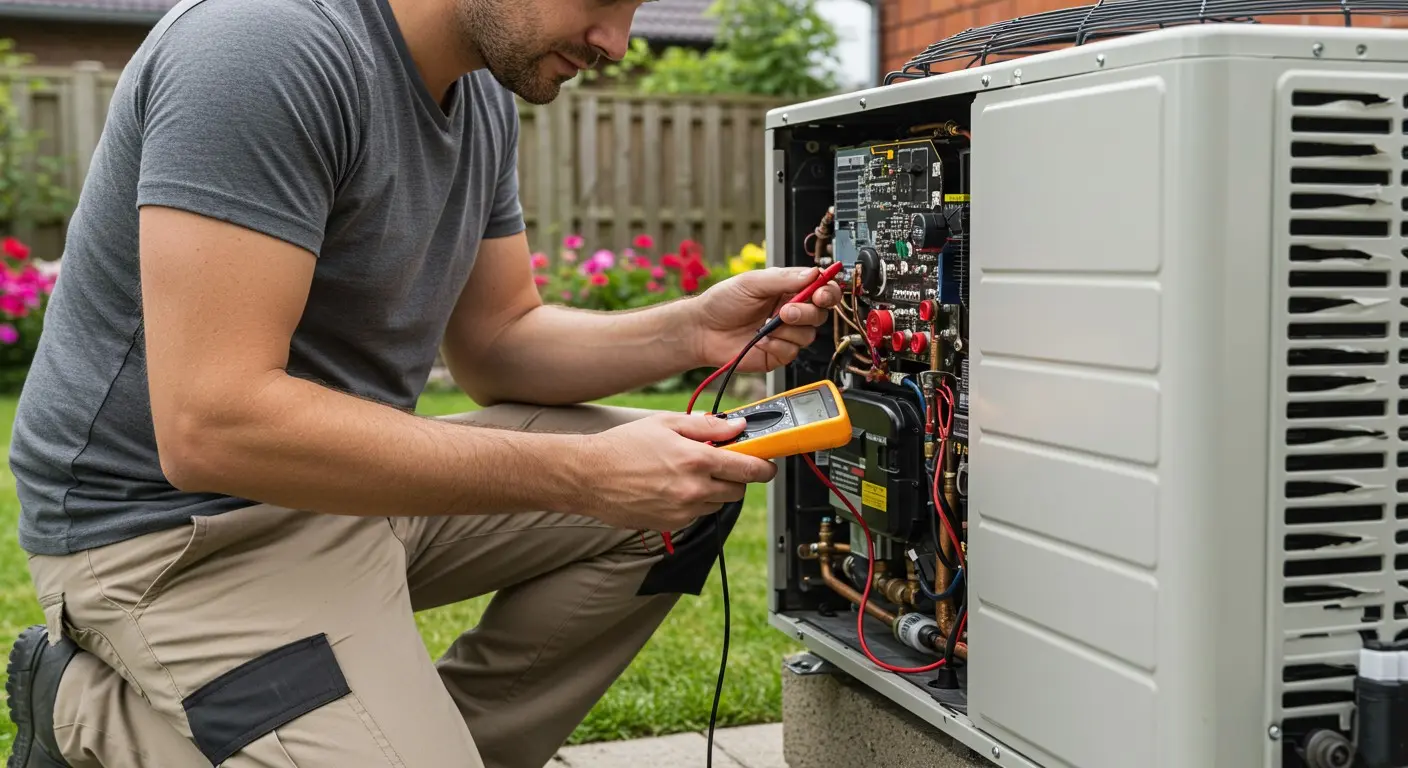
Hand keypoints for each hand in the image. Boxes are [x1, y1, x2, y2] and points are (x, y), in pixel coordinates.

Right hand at [572, 413, 777, 531]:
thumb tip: (737, 427)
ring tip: (688, 473)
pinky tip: (672, 488)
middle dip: (736, 477)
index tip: (767, 463)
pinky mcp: (671, 524)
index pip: (749, 468)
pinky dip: (694, 503)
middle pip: (738, 490)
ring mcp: (683, 510)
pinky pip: (697, 514)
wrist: (589, 476)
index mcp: (697, 459)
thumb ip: (707, 426)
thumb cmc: (623, 446)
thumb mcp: (666, 423)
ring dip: (714, 490)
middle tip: (719, 463)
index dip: (764, 466)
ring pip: (718, 504)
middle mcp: (694, 489)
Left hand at [687, 267, 842, 372]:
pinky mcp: (778, 353)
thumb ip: (785, 278)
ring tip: (766, 325)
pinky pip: (792, 351)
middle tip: (786, 311)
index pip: (820, 289)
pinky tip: (760, 339)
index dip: (827, 291)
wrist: (702, 331)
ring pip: (809, 335)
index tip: (821, 294)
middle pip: (820, 314)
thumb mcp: (752, 282)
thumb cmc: (722, 303)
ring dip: (789, 329)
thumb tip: (813, 273)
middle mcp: (790, 311)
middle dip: (807, 312)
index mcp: (787, 289)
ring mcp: (785, 334)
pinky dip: (777, 345)